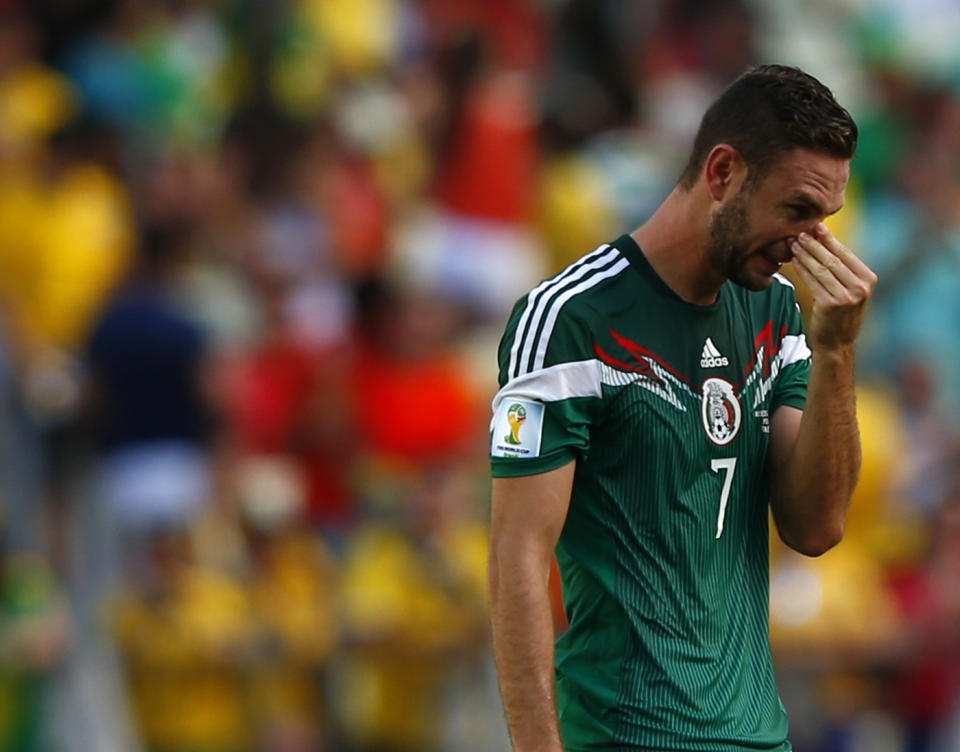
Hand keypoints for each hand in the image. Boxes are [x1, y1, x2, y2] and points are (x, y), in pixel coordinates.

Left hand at [790, 223, 876, 351]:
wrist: (838, 343)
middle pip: (833, 259)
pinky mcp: (829, 304)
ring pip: (821, 269)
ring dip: (805, 254)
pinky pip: (812, 282)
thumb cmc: (841, 314)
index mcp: (869, 279)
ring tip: (793, 243)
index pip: (846, 254)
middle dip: (814, 244)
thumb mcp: (852, 291)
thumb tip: (825, 241)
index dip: (829, 239)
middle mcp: (860, 287)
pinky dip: (801, 269)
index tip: (816, 226)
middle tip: (799, 232)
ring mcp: (846, 296)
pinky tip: (793, 261)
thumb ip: (844, 270)